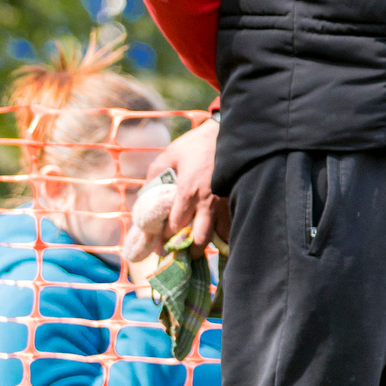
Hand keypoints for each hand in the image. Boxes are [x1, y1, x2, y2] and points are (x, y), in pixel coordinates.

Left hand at [150, 117, 224, 255]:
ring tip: (198, 246)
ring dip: (207, 244)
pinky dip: (224, 235)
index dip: (166, 238)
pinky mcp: (239, 201)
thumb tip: (147, 192)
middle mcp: (207, 204)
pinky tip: (218, 236)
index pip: (175, 226)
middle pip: (198, 239)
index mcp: (187, 192)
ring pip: (218, 237)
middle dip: (188, 250)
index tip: (161, 243)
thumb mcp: (171, 153)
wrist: (233, 134)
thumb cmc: (199, 143)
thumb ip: (155, 173)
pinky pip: (232, 226)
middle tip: (180, 251)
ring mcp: (226, 204)